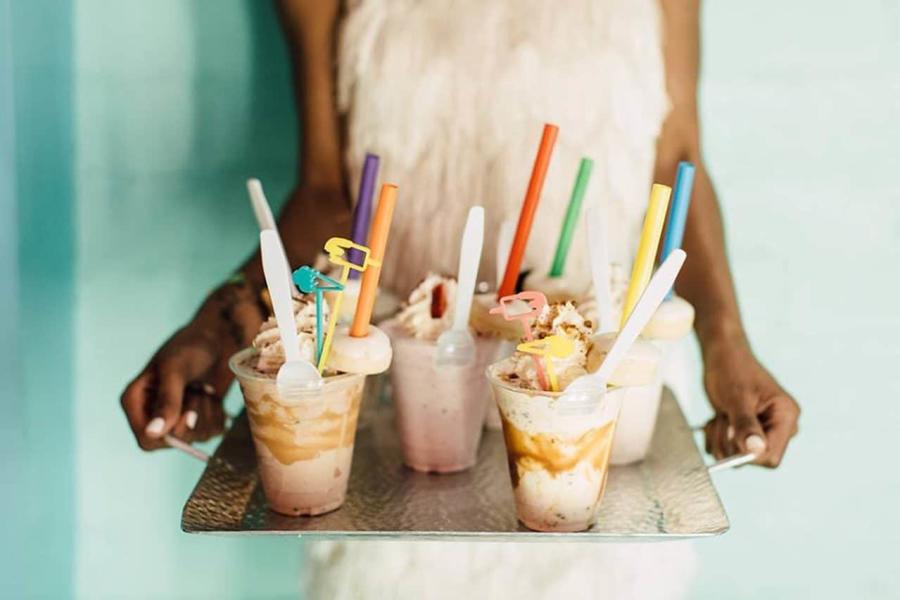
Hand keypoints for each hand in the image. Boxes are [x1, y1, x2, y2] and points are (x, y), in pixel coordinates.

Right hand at [121, 322, 231, 450]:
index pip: (146, 440)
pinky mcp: (200, 418)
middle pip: (174, 442)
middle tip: (198, 391)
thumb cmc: (192, 346)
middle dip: (193, 418)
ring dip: (208, 412)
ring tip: (204, 387)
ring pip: (197, 437)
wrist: (220, 337)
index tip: (186, 413)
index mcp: (136, 402)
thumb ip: (167, 402)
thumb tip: (153, 433)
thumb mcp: (176, 370)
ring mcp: (178, 418)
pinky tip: (213, 394)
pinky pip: (213, 432)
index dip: (169, 435)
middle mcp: (153, 414)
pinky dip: (218, 413)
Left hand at [702, 339, 799, 467]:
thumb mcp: (737, 398)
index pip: (771, 456)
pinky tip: (717, 419)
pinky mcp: (748, 432)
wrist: (722, 356)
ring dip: (721, 439)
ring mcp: (763, 431)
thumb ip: (746, 425)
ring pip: (737, 456)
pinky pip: (728, 451)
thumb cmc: (732, 368)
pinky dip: (717, 438)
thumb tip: (756, 451)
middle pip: (754, 459)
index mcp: (786, 416)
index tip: (731, 435)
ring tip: (720, 416)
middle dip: (731, 443)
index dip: (747, 454)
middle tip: (722, 420)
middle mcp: (779, 427)